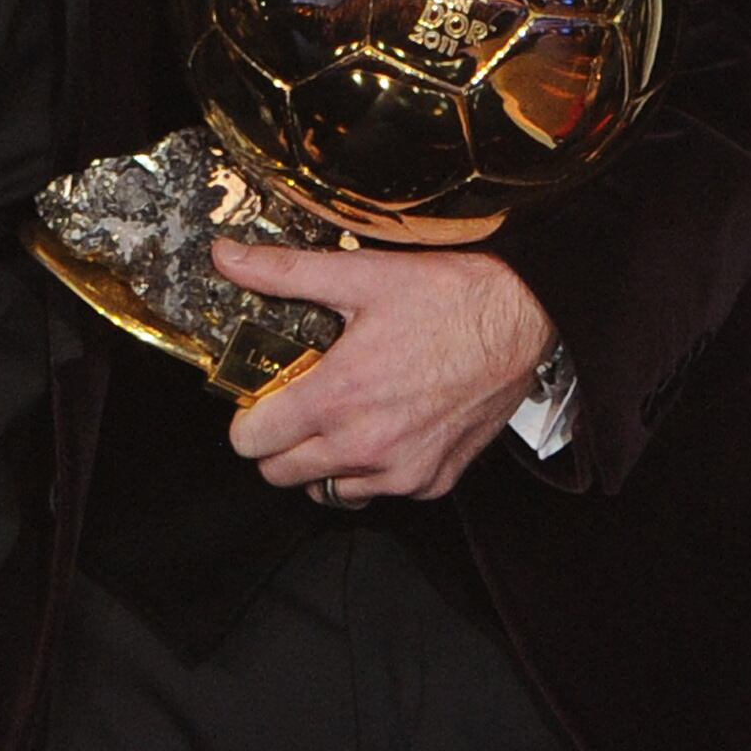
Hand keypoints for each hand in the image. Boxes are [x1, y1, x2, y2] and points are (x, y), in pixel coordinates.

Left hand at [217, 241, 553, 504]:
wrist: (522, 316)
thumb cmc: (450, 297)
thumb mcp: (359, 276)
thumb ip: (284, 273)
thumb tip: (229, 258)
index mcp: (338, 397)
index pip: (252, 441)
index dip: (248, 417)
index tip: (264, 399)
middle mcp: (366, 445)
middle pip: (280, 474)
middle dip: (278, 442)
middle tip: (299, 405)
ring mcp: (402, 470)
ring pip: (328, 491)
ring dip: (323, 462)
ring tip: (343, 418)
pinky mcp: (435, 479)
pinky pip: (381, 492)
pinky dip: (374, 470)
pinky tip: (387, 427)